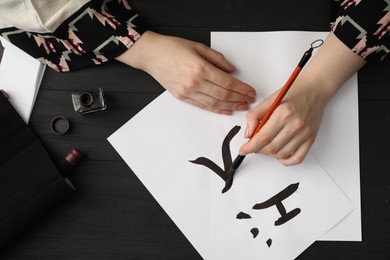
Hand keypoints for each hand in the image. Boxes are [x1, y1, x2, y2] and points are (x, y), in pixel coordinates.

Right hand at [116, 31, 255, 114]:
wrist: (151, 55)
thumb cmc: (173, 48)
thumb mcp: (199, 47)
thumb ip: (218, 59)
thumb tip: (233, 70)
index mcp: (200, 68)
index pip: (227, 83)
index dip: (241, 88)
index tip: (251, 91)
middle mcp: (195, 82)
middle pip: (223, 95)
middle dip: (239, 98)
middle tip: (249, 100)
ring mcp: (187, 92)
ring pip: (214, 104)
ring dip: (230, 106)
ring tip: (241, 106)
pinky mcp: (182, 97)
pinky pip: (202, 106)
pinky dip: (216, 109)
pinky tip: (226, 110)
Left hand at [238, 32, 364, 164]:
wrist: (315, 89)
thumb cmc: (292, 93)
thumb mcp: (269, 100)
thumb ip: (255, 116)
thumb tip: (248, 134)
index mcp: (283, 113)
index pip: (263, 137)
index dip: (250, 147)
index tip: (243, 150)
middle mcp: (295, 125)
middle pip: (271, 148)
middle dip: (258, 150)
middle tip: (254, 145)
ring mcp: (304, 133)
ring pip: (282, 154)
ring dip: (270, 154)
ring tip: (266, 146)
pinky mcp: (311, 138)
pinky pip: (297, 158)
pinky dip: (286, 161)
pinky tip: (279, 155)